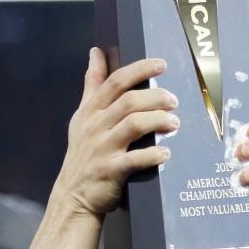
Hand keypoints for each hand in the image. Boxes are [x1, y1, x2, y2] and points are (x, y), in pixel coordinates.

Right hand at [55, 50, 176, 219]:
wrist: (74, 195)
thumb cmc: (84, 153)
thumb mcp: (83, 116)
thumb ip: (92, 85)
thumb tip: (95, 53)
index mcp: (91, 110)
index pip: (115, 81)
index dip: (140, 69)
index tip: (162, 64)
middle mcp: (95, 126)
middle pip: (129, 101)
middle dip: (156, 97)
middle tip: (175, 100)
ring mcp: (102, 148)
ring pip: (134, 125)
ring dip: (158, 121)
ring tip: (175, 123)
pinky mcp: (110, 171)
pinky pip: (135, 160)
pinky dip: (153, 155)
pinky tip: (166, 153)